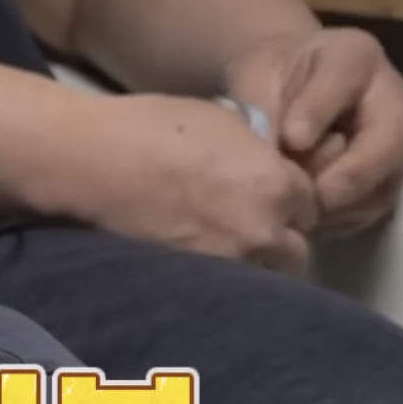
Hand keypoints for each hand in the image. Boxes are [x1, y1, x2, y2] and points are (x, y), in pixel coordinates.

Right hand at [79, 93, 319, 270]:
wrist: (91, 161)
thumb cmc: (151, 127)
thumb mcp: (221, 119)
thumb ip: (258, 151)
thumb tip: (266, 166)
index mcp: (275, 185)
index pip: (311, 205)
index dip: (291, 198)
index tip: (270, 195)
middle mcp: (261, 231)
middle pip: (295, 249)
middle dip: (278, 236)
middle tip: (248, 223)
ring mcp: (227, 261)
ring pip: (261, 273)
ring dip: (251, 260)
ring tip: (222, 244)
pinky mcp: (193, 281)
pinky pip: (223, 285)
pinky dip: (219, 275)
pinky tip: (197, 255)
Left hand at [223, 28, 402, 237]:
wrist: (285, 88)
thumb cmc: (270, 76)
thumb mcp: (258, 74)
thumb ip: (266, 107)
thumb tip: (279, 154)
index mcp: (356, 57)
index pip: (343, 81)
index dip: (319, 112)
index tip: (292, 138)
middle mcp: (390, 101)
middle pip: (388, 145)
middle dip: (347, 175)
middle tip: (307, 195)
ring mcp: (394, 144)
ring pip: (384, 185)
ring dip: (341, 205)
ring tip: (300, 210)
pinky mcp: (385, 181)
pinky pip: (371, 210)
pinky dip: (338, 220)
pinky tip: (306, 219)